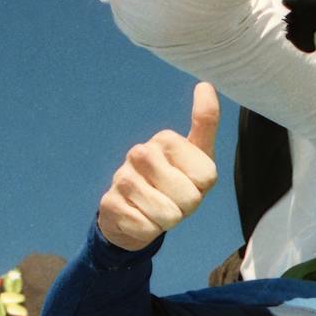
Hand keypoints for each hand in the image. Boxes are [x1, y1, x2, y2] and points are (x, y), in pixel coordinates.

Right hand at [96, 83, 220, 250]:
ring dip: (167, 221)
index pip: (207, 177)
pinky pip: (146, 228)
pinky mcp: (109, 203)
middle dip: (186, 208)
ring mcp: (122, 177)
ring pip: (168, 215)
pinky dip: (148, 231)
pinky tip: (139, 218)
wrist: (136, 213)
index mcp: (166, 139)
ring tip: (156, 210)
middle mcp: (141, 153)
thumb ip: (205, 123)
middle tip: (172, 200)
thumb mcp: (198, 156)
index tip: (189, 183)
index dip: (202, 189)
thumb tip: (205, 85)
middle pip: (190, 198)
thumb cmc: (174, 182)